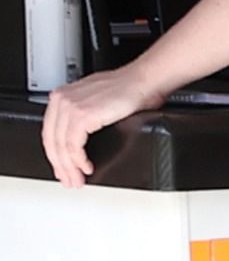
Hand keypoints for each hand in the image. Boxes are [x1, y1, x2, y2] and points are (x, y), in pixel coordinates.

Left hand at [39, 66, 152, 189]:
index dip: (55, 154)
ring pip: (61, 145)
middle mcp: (61, 100)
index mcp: (62, 96)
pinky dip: (79, 160)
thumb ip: (84, 115)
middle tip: (69, 179)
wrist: (145, 81)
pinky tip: (86, 167)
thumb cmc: (131, 90)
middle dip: (60, 165)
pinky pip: (74, 145)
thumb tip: (82, 140)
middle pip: (52, 140)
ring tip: (78, 178)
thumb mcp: (98, 102)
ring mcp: (70, 106)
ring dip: (69, 166)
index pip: (50, 131)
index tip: (62, 168)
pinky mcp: (82, 115)